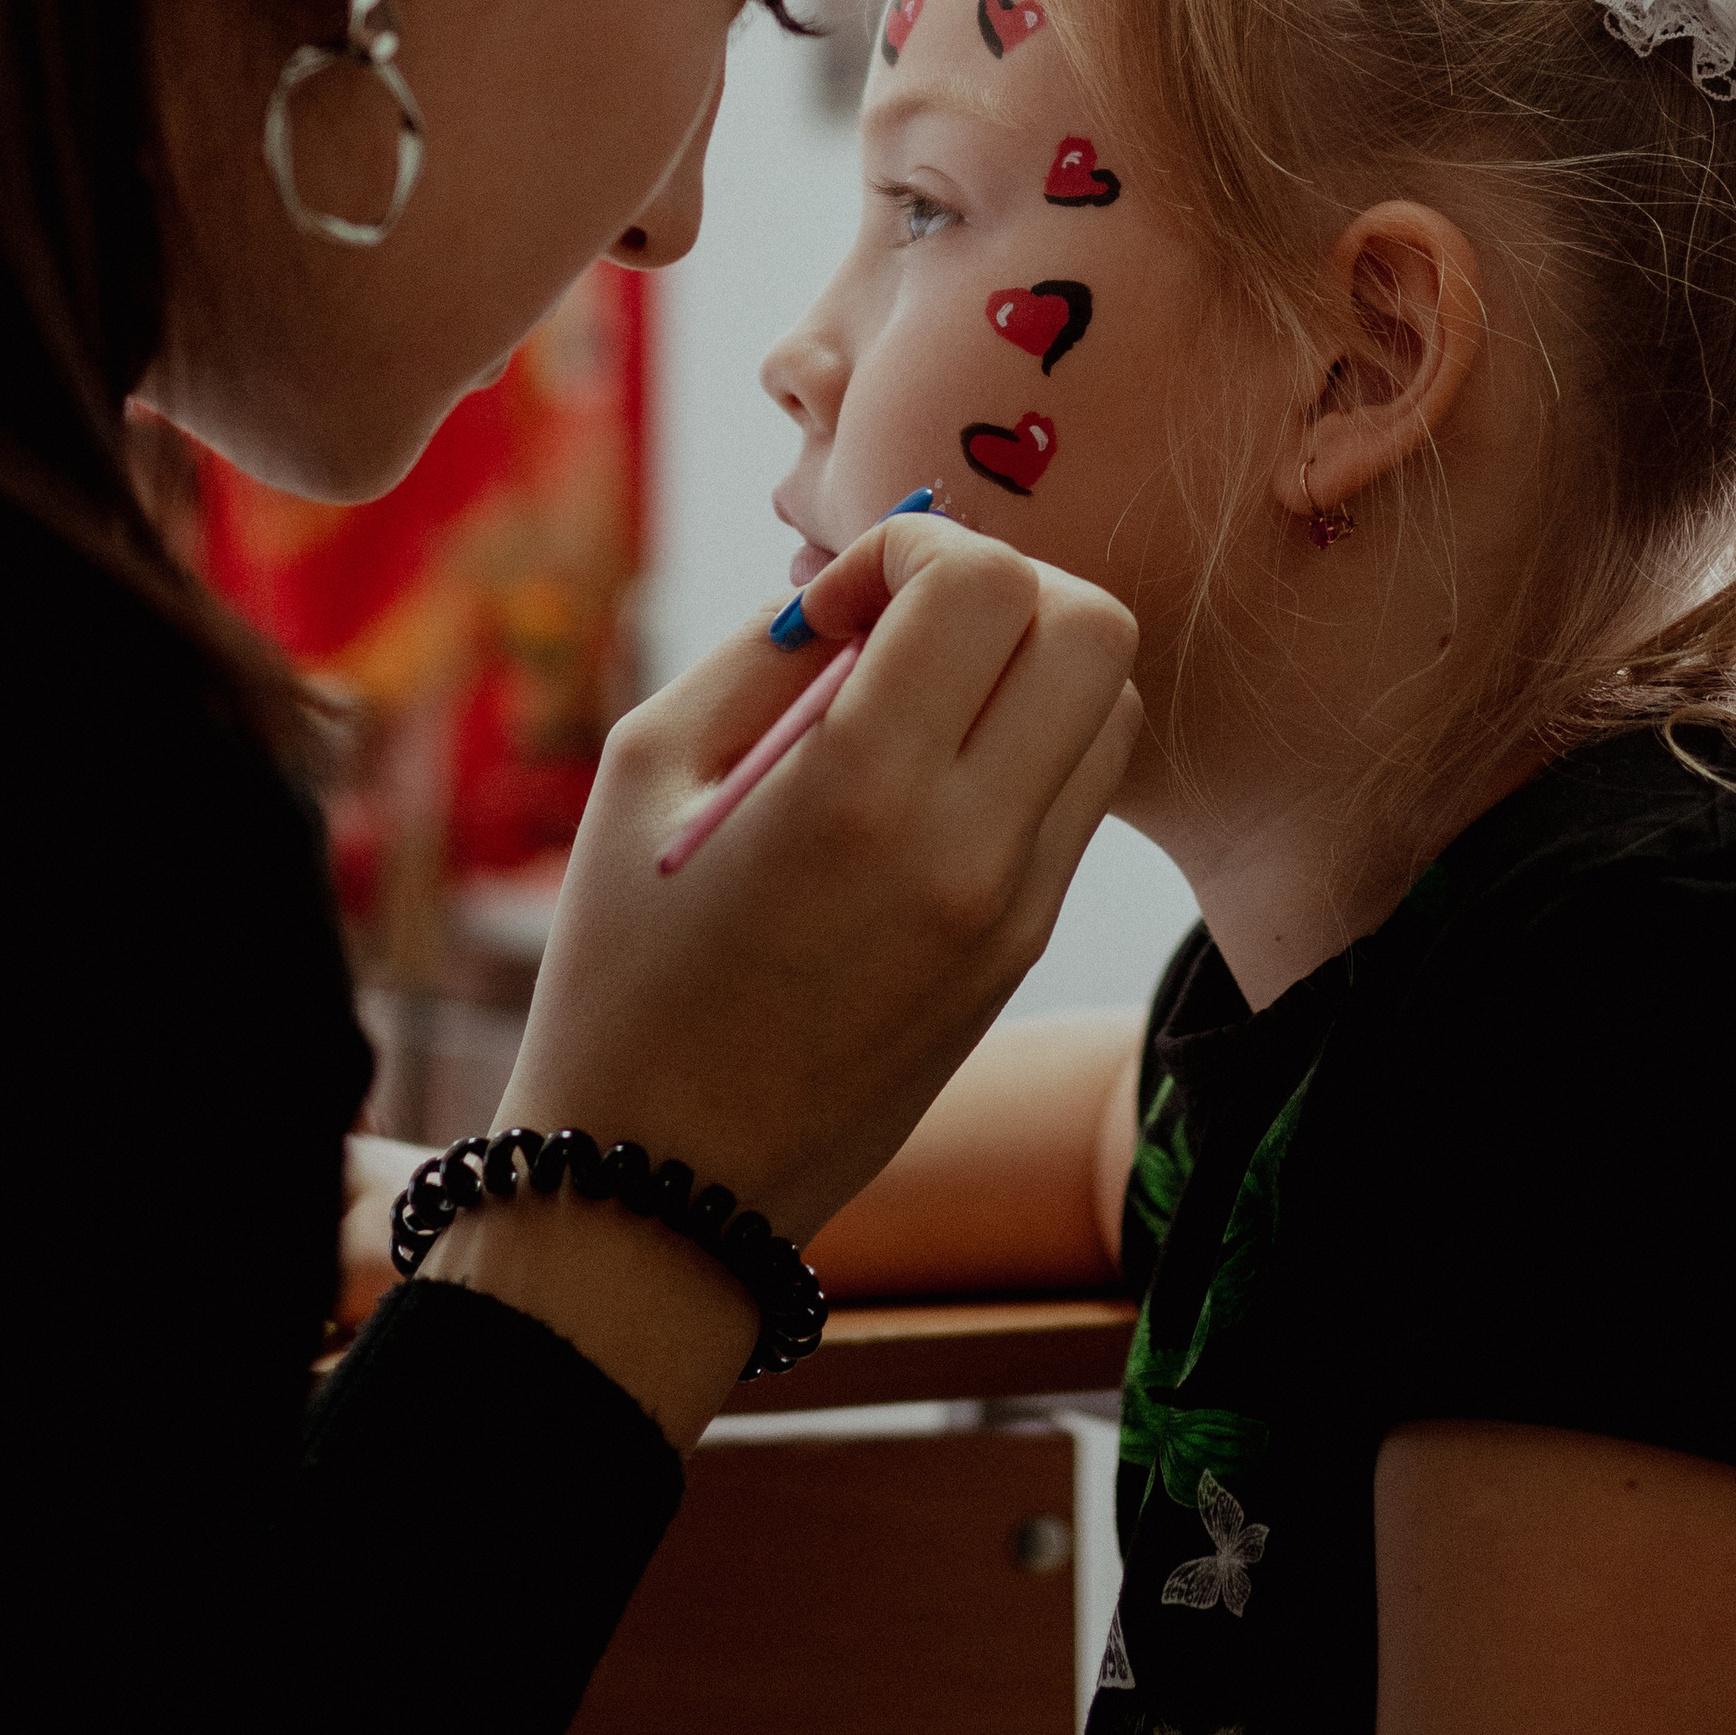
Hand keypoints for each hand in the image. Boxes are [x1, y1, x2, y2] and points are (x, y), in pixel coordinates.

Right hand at [426, 512, 1137, 1438]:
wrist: (665, 1187)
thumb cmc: (624, 968)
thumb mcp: (648, 766)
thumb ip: (767, 650)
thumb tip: (863, 587)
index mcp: (867, 793)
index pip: (990, 583)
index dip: (913, 546)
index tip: (832, 608)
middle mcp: (974, 849)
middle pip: (1094, 628)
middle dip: (998, 587)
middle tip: (896, 629)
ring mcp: (1019, 909)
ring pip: (1111, 708)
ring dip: (1024, 665)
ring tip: (910, 705)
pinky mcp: (1028, 950)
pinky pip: (1078, 794)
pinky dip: (1025, 745)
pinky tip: (920, 777)